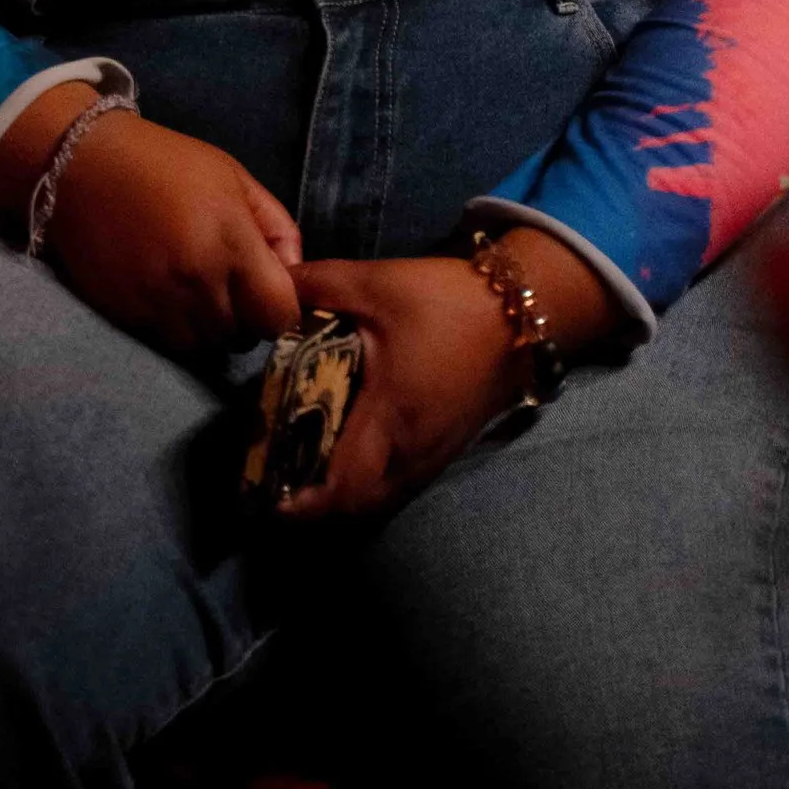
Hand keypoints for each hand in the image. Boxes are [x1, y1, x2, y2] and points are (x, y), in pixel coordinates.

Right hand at [15, 104, 303, 354]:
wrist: (84, 164)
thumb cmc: (168, 163)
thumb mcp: (235, 178)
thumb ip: (277, 228)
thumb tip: (294, 275)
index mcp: (231, 241)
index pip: (279, 314)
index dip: (284, 310)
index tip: (273, 293)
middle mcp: (198, 279)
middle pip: (245, 336)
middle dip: (248, 319)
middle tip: (235, 289)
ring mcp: (160, 302)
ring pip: (208, 347)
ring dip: (214, 329)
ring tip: (203, 293)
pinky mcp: (128, 314)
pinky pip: (171, 344)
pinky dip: (180, 329)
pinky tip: (172, 296)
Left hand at [280, 232, 617, 520]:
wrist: (519, 313)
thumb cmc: (445, 301)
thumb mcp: (375, 282)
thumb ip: (315, 286)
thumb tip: (269, 291)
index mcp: (391, 416)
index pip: (345, 486)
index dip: (305, 504)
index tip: (269, 498)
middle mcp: (412, 450)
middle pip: (359, 505)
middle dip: (316, 506)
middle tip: (277, 481)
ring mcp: (433, 456)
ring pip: (380, 499)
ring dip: (343, 496)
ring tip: (305, 470)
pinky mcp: (446, 449)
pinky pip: (399, 484)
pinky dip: (368, 482)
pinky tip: (349, 452)